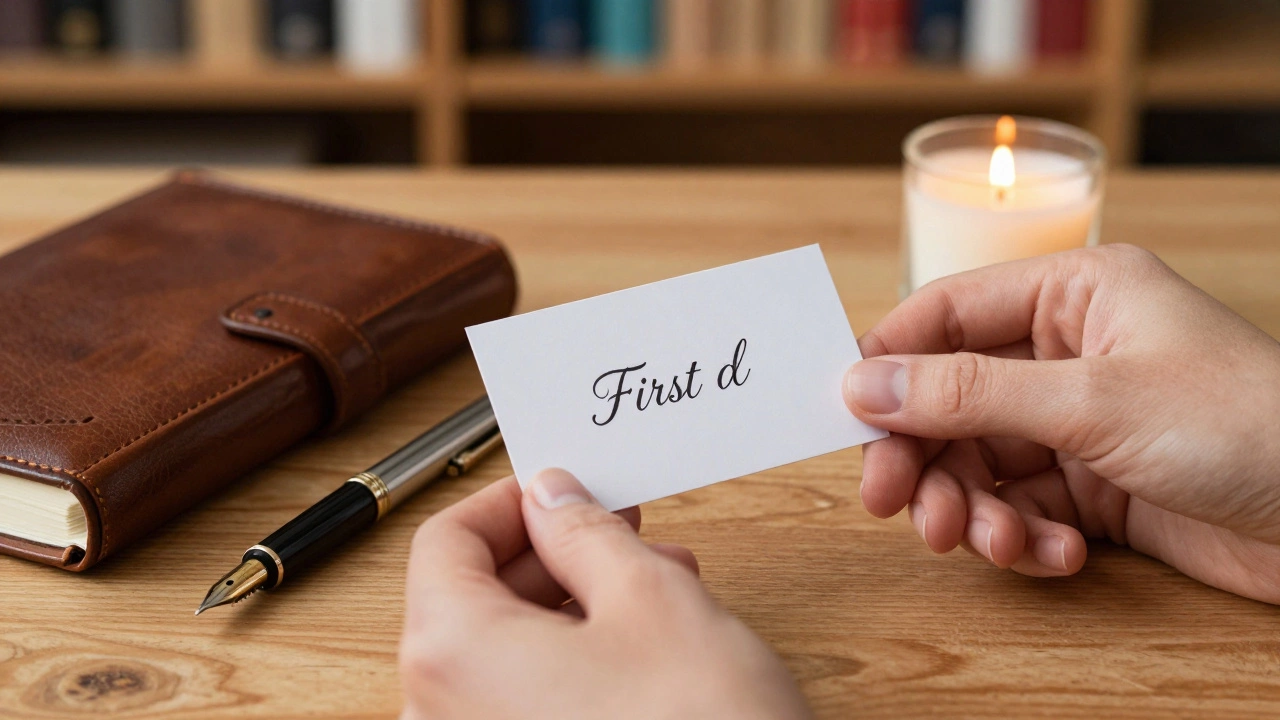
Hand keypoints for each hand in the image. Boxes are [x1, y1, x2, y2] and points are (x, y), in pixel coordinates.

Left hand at [399, 470, 811, 719]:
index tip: (560, 486)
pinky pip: (525, 704)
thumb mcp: (652, 597)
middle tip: (623, 529)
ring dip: (574, 608)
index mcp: (453, 653)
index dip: (508, 500)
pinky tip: (646, 653)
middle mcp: (442, 715)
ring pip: (506, 655)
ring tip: (658, 587)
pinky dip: (574, 666)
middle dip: (555, 556)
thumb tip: (552, 497)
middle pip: (472, 600)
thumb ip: (586, 532)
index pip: (444, 541)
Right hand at [844, 244, 1279, 602]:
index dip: (891, 363)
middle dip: (926, 457)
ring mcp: (1083, 421)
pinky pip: (1024, 506)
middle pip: (953, 399)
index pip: (948, 315)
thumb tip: (862, 383)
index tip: (846, 416)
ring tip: (990, 544)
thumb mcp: (1091, 403)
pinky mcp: (1097, 484)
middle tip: (895, 505)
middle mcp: (1071, 352)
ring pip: (981, 461)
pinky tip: (1058, 555)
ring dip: (974, 509)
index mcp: (1075, 295)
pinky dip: (1027, 536)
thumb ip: (967, 394)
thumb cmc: (1244, 427)